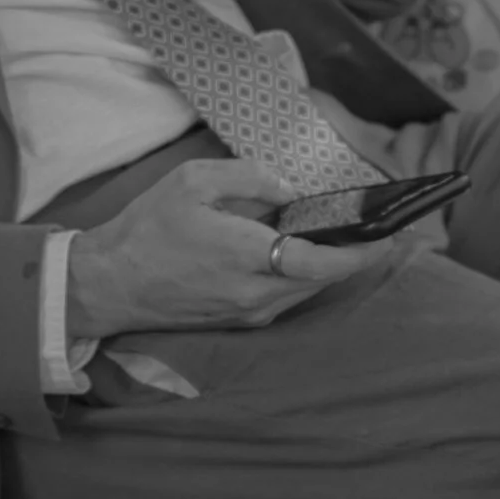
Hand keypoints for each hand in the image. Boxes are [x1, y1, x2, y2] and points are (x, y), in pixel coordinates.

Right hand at [63, 158, 400, 337]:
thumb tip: (290, 190)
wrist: (108, 285)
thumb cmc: (146, 230)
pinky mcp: (240, 320)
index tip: (390, 231)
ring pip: (308, 289)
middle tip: (381, 228)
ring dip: (332, 265)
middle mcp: (255, 294)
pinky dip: (305, 273)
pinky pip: (287, 295)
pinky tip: (307, 250)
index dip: (362, 249)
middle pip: (325, 278)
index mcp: (246, 258)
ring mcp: (249, 312)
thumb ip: (250, 178)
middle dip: (357, 254)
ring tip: (351, 235)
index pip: (323, 260)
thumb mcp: (193, 182)